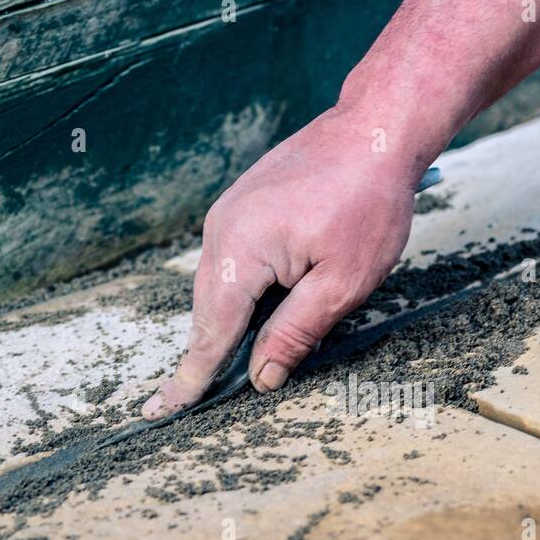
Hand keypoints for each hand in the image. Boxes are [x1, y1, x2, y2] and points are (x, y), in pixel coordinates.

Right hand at [142, 106, 419, 418]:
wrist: (375, 129)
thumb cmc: (369, 202)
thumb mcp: (342, 282)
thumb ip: (295, 331)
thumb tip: (262, 376)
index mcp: (241, 249)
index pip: (212, 331)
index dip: (191, 377)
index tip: (164, 410)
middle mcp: (222, 229)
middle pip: (210, 311)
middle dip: (204, 356)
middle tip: (179, 403)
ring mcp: (229, 214)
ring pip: (220, 288)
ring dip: (226, 326)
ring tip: (223, 367)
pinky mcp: (244, 207)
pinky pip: (232, 264)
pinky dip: (239, 296)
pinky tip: (256, 316)